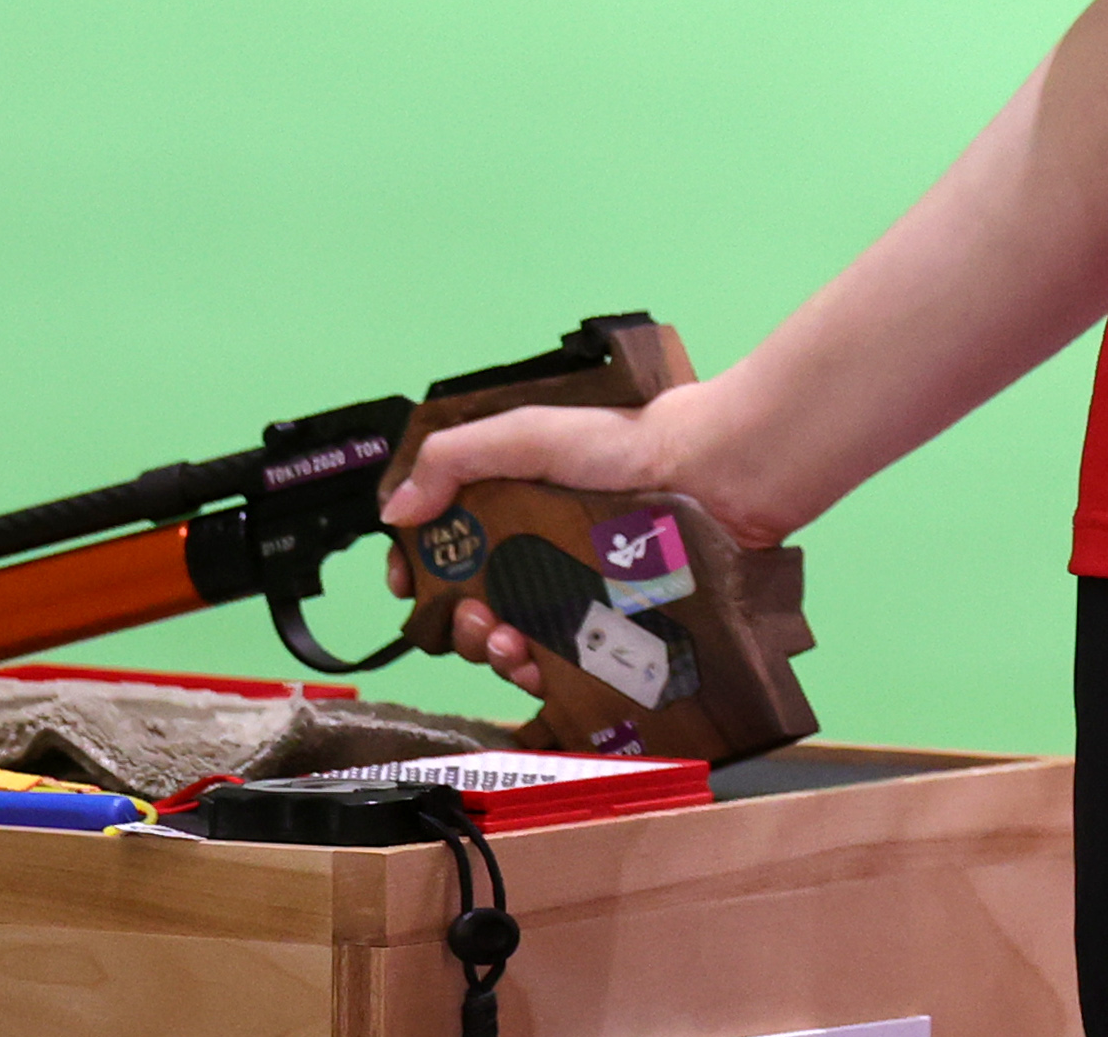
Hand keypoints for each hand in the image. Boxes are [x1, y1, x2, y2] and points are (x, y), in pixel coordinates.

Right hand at [374, 380, 782, 697]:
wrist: (714, 478)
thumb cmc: (625, 445)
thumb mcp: (528, 435)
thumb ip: (454, 459)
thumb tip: (393, 510)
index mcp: (515, 504)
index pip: (449, 546)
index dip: (420, 567)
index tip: (405, 583)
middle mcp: (540, 552)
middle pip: (473, 603)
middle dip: (456, 620)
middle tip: (472, 617)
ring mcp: (576, 594)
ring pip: (510, 642)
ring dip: (490, 651)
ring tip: (504, 641)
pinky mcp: (609, 628)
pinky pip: (559, 666)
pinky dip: (535, 672)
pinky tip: (535, 664)